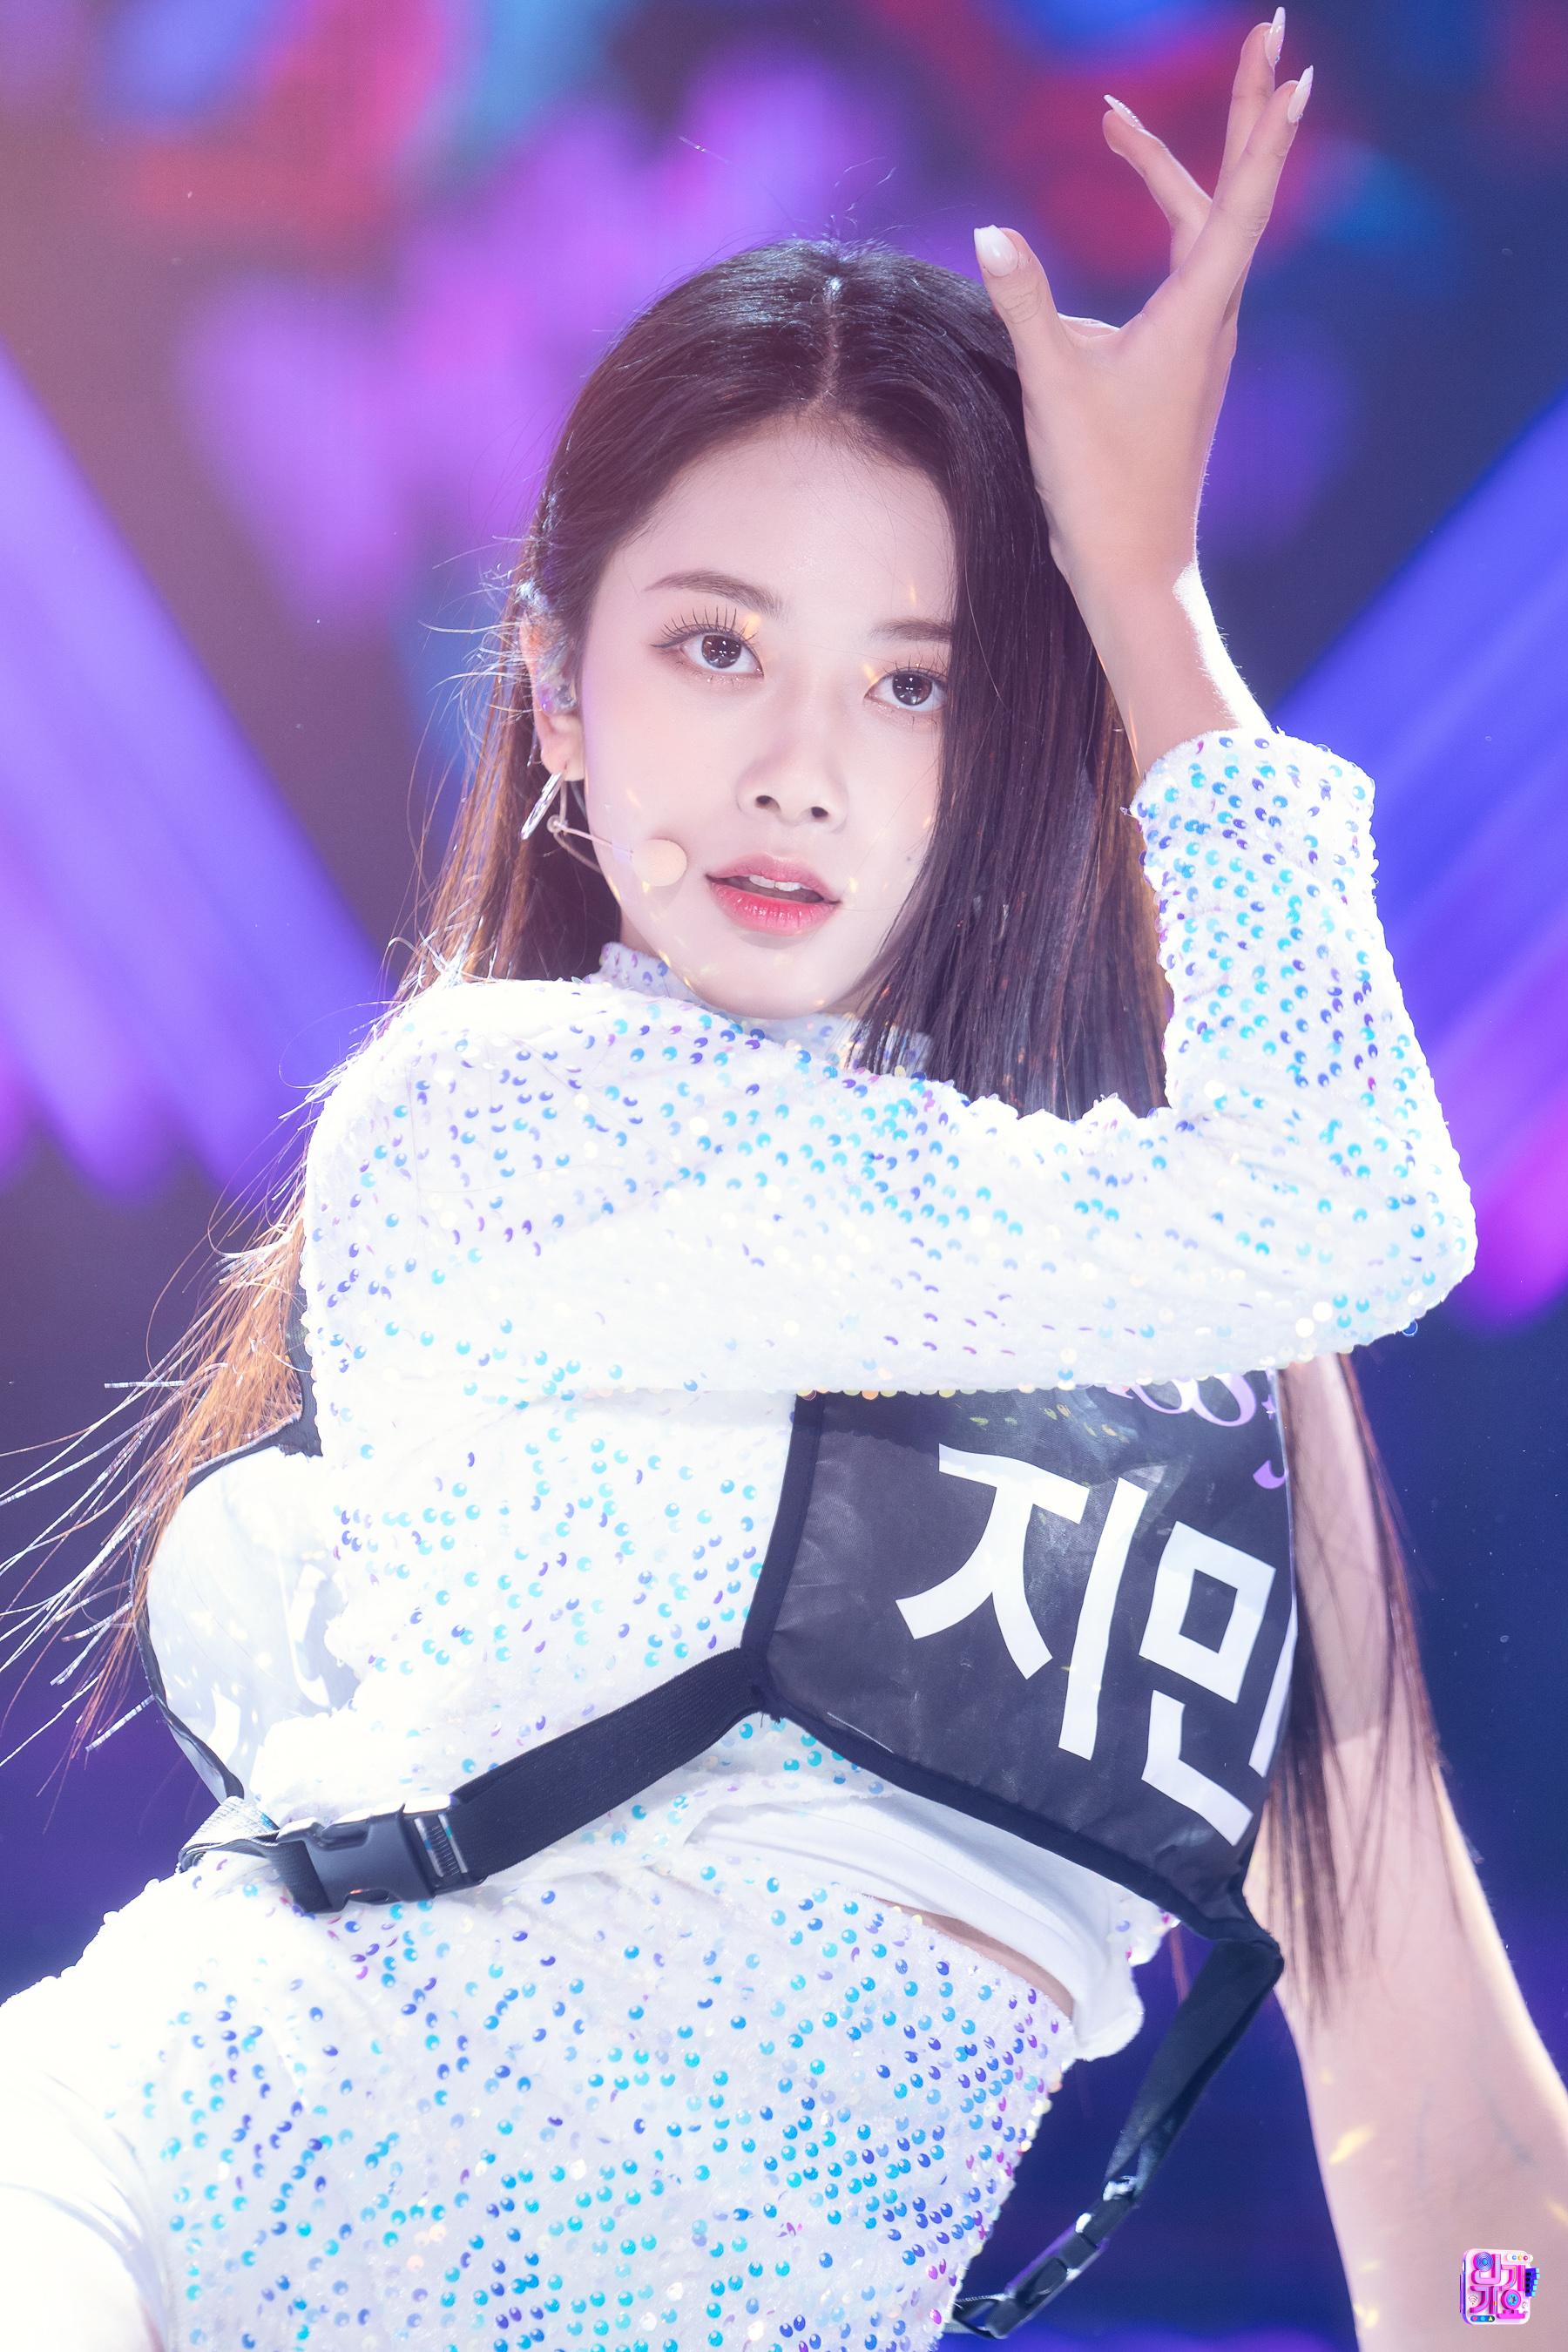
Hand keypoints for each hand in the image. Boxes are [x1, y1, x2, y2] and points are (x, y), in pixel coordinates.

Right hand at [974, 17, 1310, 767]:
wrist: (1134, 568)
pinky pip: (1178, 271)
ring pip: (1198, 233)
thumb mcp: (1052, 388)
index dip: (1262, 126)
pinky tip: (1118, 230)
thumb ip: (1024, 303)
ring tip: (1119, 126)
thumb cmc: (1101, 487)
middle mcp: (1212, 319)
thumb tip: (989, 232)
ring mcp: (1199, 343)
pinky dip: (1158, 226)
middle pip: (1227, 195)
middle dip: (1238, 115)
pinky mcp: (1178, 366)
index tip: (1285, 60)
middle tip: (1263, 34)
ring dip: (1170, 171)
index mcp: (1197, 315)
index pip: (1238, 199)